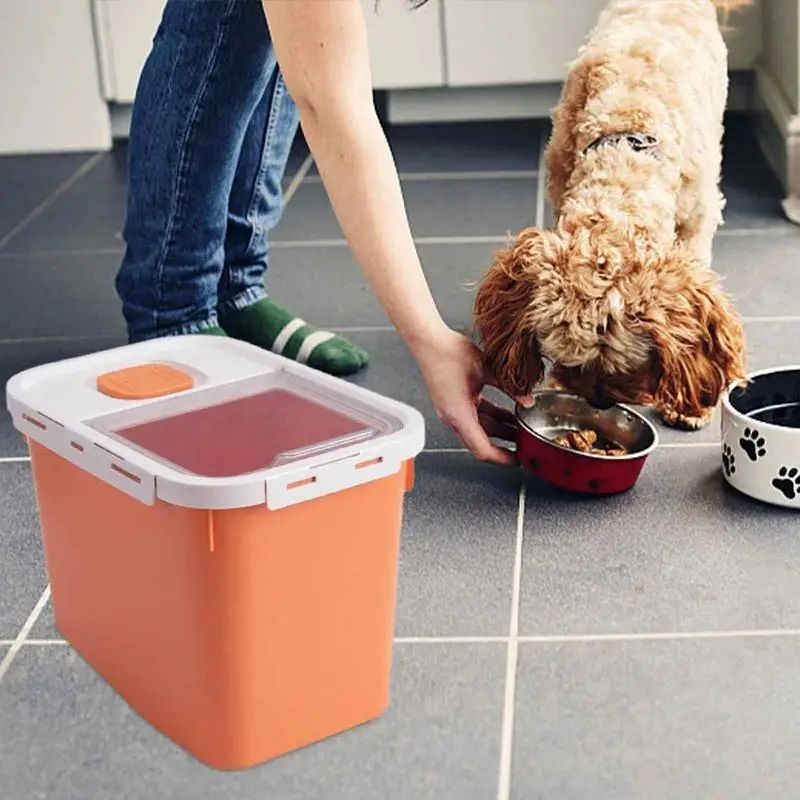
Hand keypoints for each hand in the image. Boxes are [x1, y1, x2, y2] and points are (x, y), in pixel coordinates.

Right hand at [413, 327, 518, 465]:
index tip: (517, 460)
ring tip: (522, 427)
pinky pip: (476, 415)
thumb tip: (528, 400)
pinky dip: (493, 416)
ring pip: (481, 427)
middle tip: (525, 443)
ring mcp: (453, 410)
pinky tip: (509, 412)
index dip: (501, 458)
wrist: (429, 340)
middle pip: (483, 440)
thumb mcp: (486, 370)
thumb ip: (509, 387)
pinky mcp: (454, 401)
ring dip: (500, 429)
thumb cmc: (449, 354)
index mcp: (459, 415)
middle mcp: (454, 417)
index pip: (482, 449)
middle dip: (505, 443)